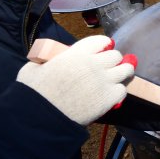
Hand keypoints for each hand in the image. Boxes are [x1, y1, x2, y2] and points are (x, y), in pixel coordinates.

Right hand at [17, 35, 135, 124]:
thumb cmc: (33, 93)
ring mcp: (103, 81)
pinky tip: (112, 95)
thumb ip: (48, 60)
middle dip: (113, 60)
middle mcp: (93, 64)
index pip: (100, 41)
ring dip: (123, 72)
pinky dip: (118, 92)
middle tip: (109, 67)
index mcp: (76, 54)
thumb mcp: (34, 68)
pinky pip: (122, 90)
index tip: (104, 49)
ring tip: (118, 77)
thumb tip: (51, 60)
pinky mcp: (108, 99)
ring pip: (126, 70)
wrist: (41, 117)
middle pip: (116, 55)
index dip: (104, 45)